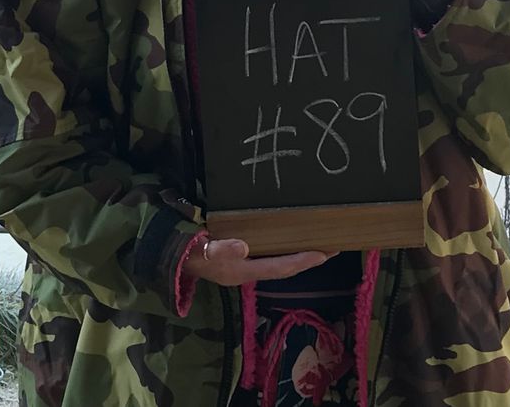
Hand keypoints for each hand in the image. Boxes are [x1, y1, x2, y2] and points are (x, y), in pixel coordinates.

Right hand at [181, 237, 334, 286]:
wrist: (175, 258)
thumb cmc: (192, 254)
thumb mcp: (204, 252)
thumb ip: (220, 250)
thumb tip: (242, 248)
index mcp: (245, 272)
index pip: (281, 268)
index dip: (302, 261)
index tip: (324, 253)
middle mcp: (250, 271)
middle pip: (286, 266)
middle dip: (309, 258)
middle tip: (334, 247)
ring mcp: (247, 265)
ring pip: (279, 260)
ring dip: (299, 252)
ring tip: (319, 242)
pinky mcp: (243, 257)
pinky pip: (269, 253)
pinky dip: (284, 247)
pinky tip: (291, 238)